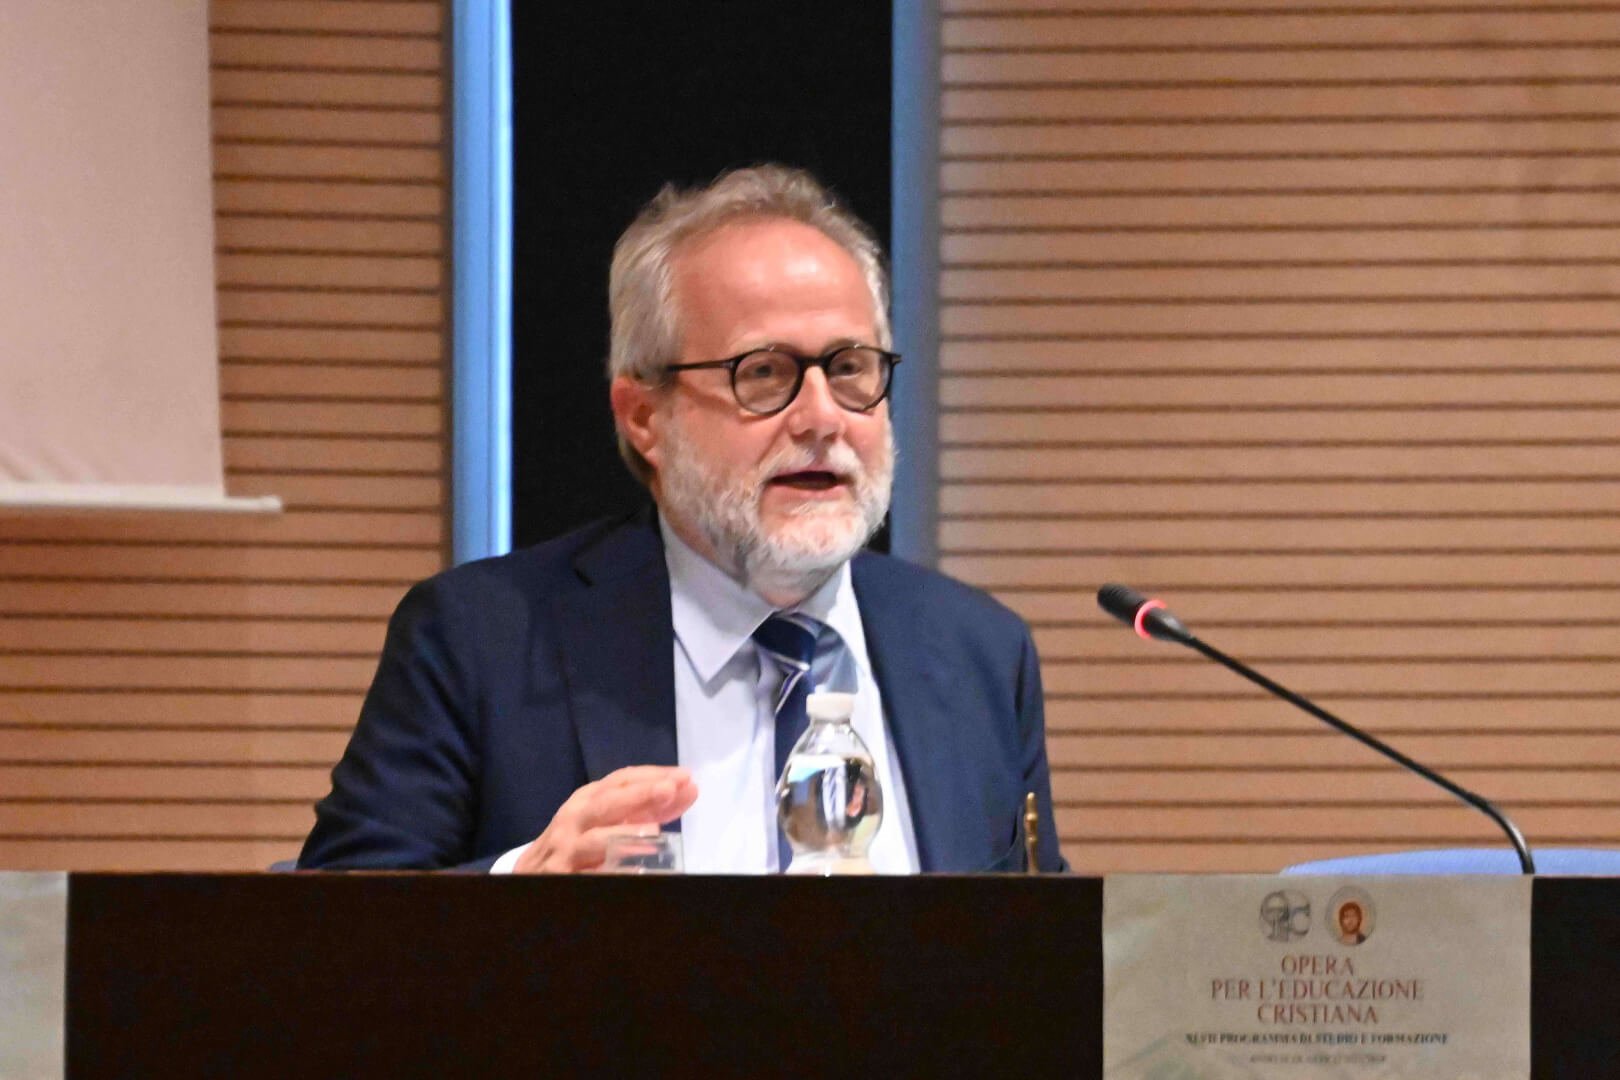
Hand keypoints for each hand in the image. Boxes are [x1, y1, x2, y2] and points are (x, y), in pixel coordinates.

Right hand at [512, 766, 696, 872]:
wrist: (528, 873)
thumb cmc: (575, 840)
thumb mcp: (605, 818)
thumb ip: (645, 809)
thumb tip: (686, 791)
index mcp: (588, 799)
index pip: (621, 780)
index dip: (652, 776)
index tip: (683, 776)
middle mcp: (575, 818)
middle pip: (607, 804)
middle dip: (640, 794)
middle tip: (670, 789)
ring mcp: (564, 849)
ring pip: (594, 840)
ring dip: (624, 834)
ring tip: (654, 832)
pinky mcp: (558, 877)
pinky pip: (585, 874)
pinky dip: (606, 872)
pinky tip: (629, 872)